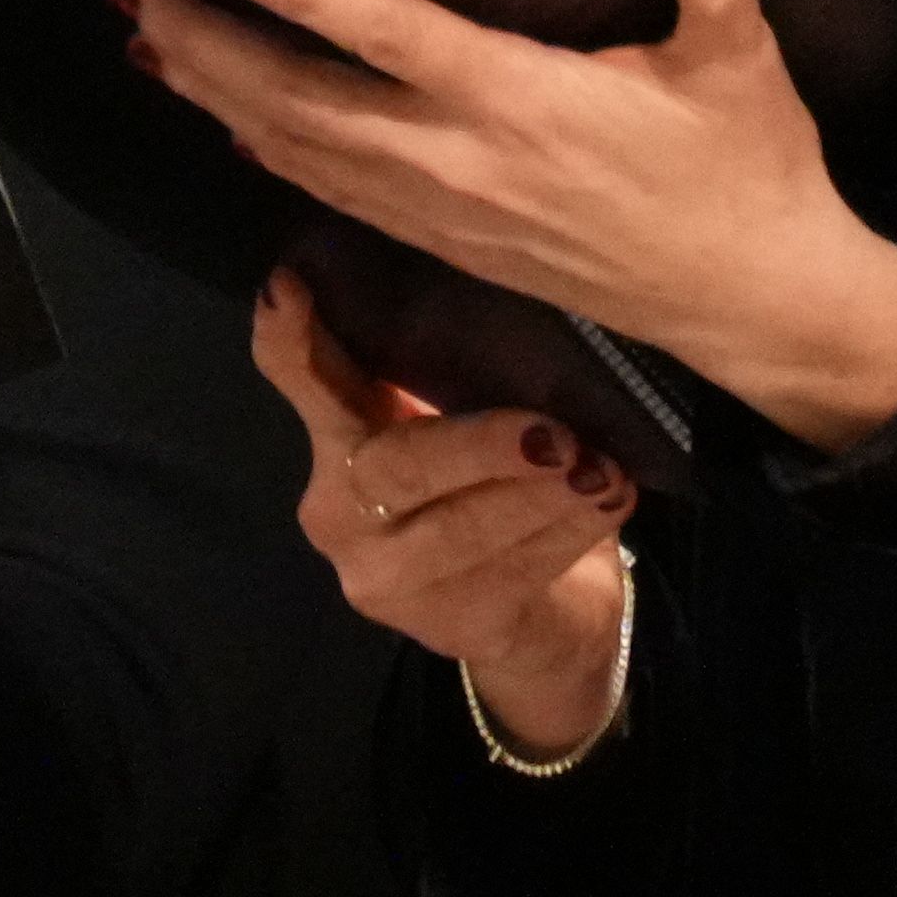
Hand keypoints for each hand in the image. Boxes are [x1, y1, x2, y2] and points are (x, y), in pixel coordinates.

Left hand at [124, 0, 896, 451]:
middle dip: (213, 49)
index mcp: (528, 104)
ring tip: (153, 46)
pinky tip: (237, 126)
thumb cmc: (747, 171)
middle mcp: (467, 161)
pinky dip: (276, 154)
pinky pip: (339, 193)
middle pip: (309, 103)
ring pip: (308, 151)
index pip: (396, 38)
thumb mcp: (742, 72)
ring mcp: (450, 210)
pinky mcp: (452, 243)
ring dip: (221, 100)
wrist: (750, 297)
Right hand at [255, 266, 637, 754]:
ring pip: (465, 528)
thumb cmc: (499, 478)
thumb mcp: (470, 411)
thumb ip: (454, 364)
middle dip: (482, 445)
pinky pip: (514, 571)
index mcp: (341, 434)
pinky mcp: (447, 625)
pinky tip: (611, 501)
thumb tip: (505, 272)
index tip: (285, 285)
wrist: (536, 611)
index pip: (303, 379)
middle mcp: (340, 507)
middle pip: (397, 466)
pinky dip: (573, 530)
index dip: (290, 339)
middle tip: (554, 434)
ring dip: (546, 494)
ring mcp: (387, 577)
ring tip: (603, 468)